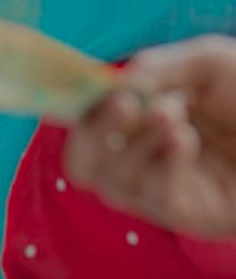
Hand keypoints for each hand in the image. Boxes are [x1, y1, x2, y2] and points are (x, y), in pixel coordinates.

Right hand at [65, 35, 235, 238]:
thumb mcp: (205, 63)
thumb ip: (158, 68)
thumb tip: (114, 83)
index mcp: (138, 118)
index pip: (82, 122)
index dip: (74, 107)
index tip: (92, 84)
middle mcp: (142, 156)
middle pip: (83, 163)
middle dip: (93, 132)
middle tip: (124, 103)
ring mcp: (164, 189)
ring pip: (112, 182)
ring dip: (136, 142)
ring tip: (174, 114)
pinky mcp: (190, 215)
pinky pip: (155, 196)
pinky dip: (162, 163)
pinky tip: (187, 138)